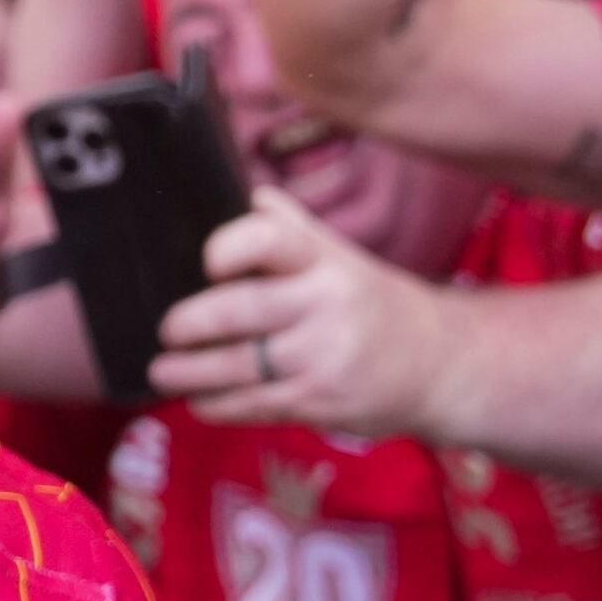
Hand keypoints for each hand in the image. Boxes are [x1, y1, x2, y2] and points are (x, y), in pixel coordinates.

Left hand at [150, 193, 455, 434]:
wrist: (440, 364)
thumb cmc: (371, 303)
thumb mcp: (341, 256)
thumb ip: (291, 228)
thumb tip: (244, 195)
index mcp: (324, 259)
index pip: (270, 239)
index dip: (230, 247)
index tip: (206, 263)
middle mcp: (325, 303)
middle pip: (242, 310)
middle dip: (191, 323)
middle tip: (165, 330)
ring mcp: (324, 356)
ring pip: (241, 365)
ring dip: (191, 372)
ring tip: (161, 371)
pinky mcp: (323, 402)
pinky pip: (257, 404)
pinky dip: (220, 405)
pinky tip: (200, 401)